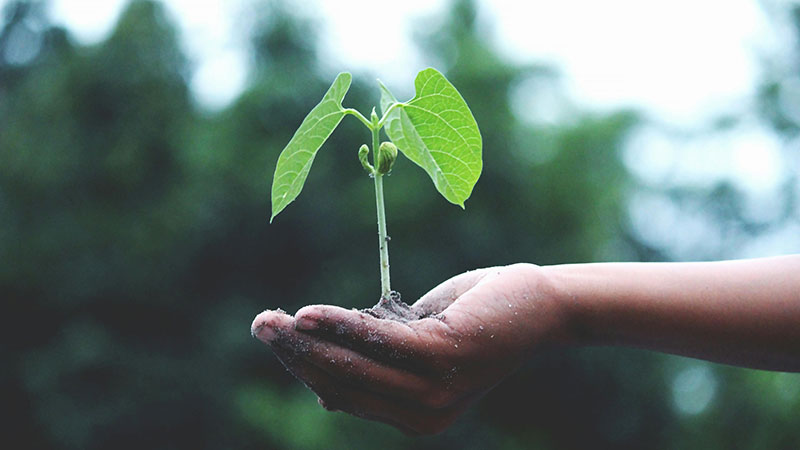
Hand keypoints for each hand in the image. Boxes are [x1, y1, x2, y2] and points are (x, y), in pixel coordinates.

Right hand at [251, 263, 571, 434]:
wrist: (538, 305)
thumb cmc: (474, 319)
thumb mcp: (417, 346)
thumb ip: (377, 365)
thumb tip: (323, 392)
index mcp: (415, 417)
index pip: (345, 394)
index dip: (305, 367)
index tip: (276, 338)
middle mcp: (424, 415)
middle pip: (343, 383)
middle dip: (296, 355)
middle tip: (260, 325)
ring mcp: (435, 391)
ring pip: (354, 366)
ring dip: (308, 341)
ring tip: (272, 321)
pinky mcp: (444, 357)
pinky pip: (379, 341)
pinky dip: (341, 326)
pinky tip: (309, 314)